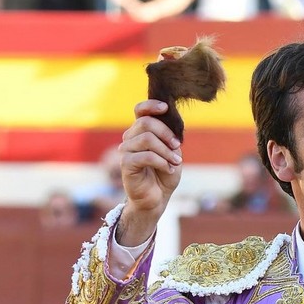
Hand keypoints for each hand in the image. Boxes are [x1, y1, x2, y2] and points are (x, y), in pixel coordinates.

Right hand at [115, 99, 183, 246]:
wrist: (156, 198)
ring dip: (166, 150)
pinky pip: (146, 156)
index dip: (151, 105)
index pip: (140, 110)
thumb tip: (172, 125)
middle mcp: (130, 138)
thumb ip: (171, 138)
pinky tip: (168, 169)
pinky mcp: (126, 164)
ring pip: (147, 139)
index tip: (166, 108)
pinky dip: (161, 162)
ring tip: (175, 161)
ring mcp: (126, 151)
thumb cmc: (164, 174)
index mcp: (141, 132)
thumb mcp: (173, 153)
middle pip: (146, 123)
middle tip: (177, 147)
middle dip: (166, 133)